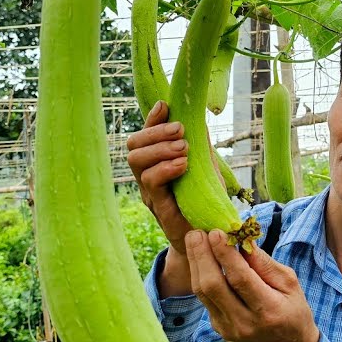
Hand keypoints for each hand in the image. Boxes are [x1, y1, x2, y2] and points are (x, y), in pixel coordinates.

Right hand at [126, 100, 192, 254]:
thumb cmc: (205, 200)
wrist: (208, 236)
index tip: (165, 105)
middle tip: (181, 129)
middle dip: (155, 132)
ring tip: (184, 148)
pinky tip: (183, 165)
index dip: (151, 119)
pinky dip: (166, 169)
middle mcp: (147, 175)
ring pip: (137, 162)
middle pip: (134, 146)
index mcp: (156, 162)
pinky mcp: (159, 208)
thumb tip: (198, 116)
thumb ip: (201, 145)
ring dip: (160, 149)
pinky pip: (152, 184)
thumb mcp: (206, 167)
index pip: (145, 135)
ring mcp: (150, 192)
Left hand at [185, 229, 319, 341]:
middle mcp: (245, 322)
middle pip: (213, 286)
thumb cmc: (293, 309)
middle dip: (202, 255)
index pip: (240, 278)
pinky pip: (205, 299)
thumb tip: (241, 239)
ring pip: (203, 292)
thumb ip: (265, 263)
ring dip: (196, 263)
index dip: (225, 254)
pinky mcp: (219, 328)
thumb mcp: (290, 283)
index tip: (216, 231)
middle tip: (197, 232)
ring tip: (194, 239)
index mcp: (268, 310)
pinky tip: (202, 258)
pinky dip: (201, 276)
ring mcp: (228, 328)